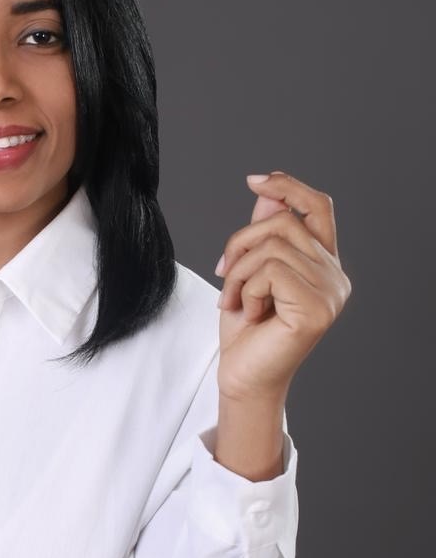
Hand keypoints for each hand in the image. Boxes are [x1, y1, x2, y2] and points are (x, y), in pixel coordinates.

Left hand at [215, 170, 351, 400]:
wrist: (242, 376)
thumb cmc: (245, 329)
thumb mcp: (248, 271)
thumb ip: (263, 235)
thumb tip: (267, 193)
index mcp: (323, 264)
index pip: (318, 208)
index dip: (289, 187)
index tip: (255, 181)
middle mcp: (335, 276)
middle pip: (283, 223)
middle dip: (241, 243)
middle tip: (223, 274)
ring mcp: (331, 293)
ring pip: (273, 247)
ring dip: (239, 272)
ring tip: (233, 300)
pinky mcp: (317, 309)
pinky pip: (271, 272)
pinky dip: (246, 290)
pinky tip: (249, 314)